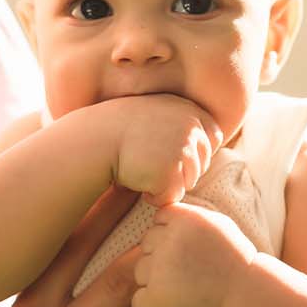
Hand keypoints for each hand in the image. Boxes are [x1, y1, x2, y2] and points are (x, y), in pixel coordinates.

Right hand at [106, 94, 221, 206]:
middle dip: (180, 169)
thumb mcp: (155, 111)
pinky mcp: (171, 173)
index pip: (213, 137)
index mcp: (190, 109)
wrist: (93, 140)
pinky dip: (156, 196)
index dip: (193, 150)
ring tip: (142, 167)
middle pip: (203, 163)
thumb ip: (180, 121)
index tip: (170, 152)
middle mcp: (191, 127)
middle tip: (150, 160)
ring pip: (189, 182)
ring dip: (167, 183)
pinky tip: (137, 180)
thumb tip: (208, 138)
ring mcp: (183, 150)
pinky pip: (172, 197)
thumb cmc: (118, 130)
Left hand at [131, 201, 256, 306]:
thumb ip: (186, 214)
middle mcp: (168, 240)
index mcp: (182, 218)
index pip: (158, 220)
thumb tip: (156, 204)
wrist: (245, 294)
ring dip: (157, 280)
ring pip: (141, 271)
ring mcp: (159, 270)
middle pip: (146, 244)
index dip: (172, 235)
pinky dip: (154, 304)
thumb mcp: (215, 223)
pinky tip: (177, 303)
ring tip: (187, 286)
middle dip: (163, 256)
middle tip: (190, 269)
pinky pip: (139, 299)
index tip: (191, 248)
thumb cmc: (232, 258)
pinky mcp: (156, 297)